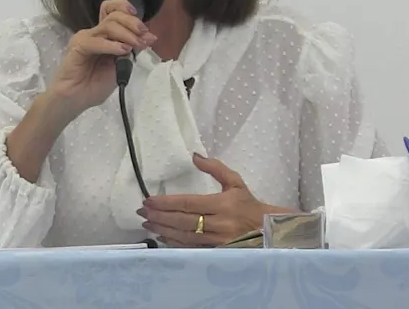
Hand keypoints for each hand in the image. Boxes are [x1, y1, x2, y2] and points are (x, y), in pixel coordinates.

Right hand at [47, 0, 155, 117]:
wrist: (75, 99)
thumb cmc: (94, 85)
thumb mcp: (120, 67)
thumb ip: (132, 51)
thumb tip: (149, 38)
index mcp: (104, 35)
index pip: (112, 10)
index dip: (126, 9)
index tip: (142, 24)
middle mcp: (94, 33)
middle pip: (113, 15)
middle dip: (132, 23)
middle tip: (144, 34)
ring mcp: (85, 38)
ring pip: (108, 25)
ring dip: (126, 34)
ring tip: (135, 46)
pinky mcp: (78, 46)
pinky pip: (96, 41)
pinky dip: (111, 45)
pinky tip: (122, 51)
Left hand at [137, 154, 293, 246]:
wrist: (266, 230)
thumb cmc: (247, 204)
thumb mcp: (235, 181)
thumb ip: (215, 168)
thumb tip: (194, 156)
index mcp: (222, 205)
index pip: (188, 203)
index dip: (167, 202)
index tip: (149, 200)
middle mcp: (218, 224)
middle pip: (182, 221)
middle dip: (160, 216)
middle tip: (142, 212)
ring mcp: (216, 241)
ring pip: (184, 236)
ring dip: (163, 230)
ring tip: (147, 223)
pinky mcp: (215, 252)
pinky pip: (190, 248)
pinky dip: (174, 242)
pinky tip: (162, 236)